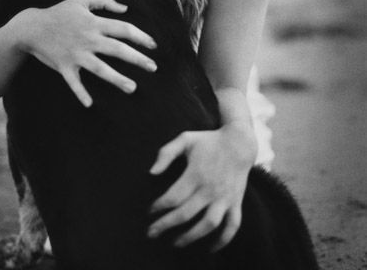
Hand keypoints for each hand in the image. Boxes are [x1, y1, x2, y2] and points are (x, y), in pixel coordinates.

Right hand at [11, 0, 156, 106]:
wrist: (31, 27)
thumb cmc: (59, 12)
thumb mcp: (81, 0)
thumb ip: (104, 0)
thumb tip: (125, 8)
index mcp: (94, 22)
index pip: (123, 29)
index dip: (141, 36)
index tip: (154, 46)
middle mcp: (88, 39)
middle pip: (117, 49)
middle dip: (137, 59)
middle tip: (153, 67)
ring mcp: (76, 54)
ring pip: (100, 68)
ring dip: (117, 79)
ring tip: (132, 88)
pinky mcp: (64, 66)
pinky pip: (73, 82)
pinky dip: (80, 93)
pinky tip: (89, 104)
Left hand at [147, 124, 255, 250]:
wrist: (239, 143)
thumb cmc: (208, 141)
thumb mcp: (185, 139)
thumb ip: (166, 153)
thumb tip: (151, 172)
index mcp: (196, 173)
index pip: (173, 197)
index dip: (159, 206)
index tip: (149, 211)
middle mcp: (211, 188)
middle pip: (186, 214)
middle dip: (166, 225)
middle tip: (151, 233)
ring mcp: (225, 197)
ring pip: (208, 224)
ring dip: (191, 237)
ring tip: (175, 243)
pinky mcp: (236, 202)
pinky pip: (232, 226)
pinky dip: (223, 240)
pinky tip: (209, 249)